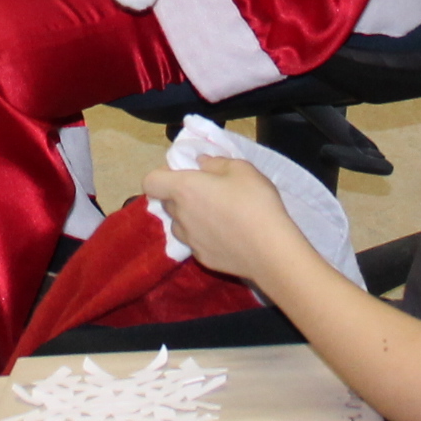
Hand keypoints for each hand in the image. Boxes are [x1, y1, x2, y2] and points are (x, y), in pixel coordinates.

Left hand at [141, 156, 312, 282]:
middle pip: (167, 202)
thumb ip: (215, 162)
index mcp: (184, 189)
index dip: (162, 175)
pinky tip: (226, 235)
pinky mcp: (202, 258)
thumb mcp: (241, 168)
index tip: (183, 173)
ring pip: (179, 224)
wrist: (270, 250)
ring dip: (189, 216)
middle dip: (180, 194)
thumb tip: (200, 163)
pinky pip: (195, 242)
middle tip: (206, 191)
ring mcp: (189, 240)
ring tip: (217, 215)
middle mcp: (180, 215)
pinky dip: (203, 236)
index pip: (150, 182)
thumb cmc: (255, 202)